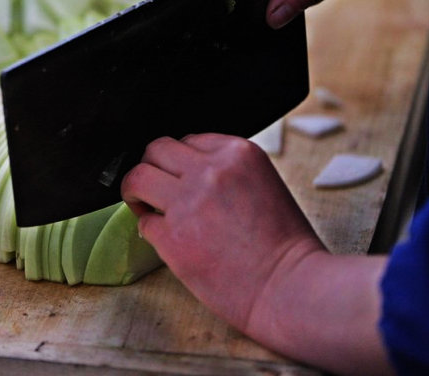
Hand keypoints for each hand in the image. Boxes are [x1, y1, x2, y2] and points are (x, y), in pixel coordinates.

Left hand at [121, 134, 323, 332]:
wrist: (291, 288)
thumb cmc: (284, 245)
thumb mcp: (262, 183)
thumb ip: (224, 171)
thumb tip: (184, 172)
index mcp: (237, 153)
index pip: (188, 140)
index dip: (180, 162)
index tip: (182, 180)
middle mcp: (211, 170)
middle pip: (156, 150)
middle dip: (153, 169)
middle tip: (156, 190)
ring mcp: (188, 201)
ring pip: (137, 177)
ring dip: (137, 192)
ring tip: (147, 207)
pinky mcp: (172, 235)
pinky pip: (143, 222)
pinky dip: (150, 230)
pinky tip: (169, 241)